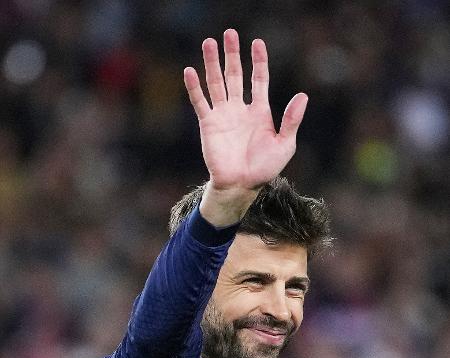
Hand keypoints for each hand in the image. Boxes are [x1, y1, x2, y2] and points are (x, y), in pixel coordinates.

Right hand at [184, 29, 307, 222]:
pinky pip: (200, 102)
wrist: (241, 185)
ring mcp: (223, 115)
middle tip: (229, 33)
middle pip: (235, 75)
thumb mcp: (284, 144)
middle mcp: (240, 109)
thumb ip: (291, 120)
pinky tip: (190, 70)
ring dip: (212, 63)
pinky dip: (195, 87)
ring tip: (209, 42)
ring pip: (216, 83)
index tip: (257, 43)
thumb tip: (302, 95)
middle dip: (232, 55)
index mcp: (260, 112)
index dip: (259, 61)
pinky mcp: (208, 124)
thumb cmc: (264, 169)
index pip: (259, 79)